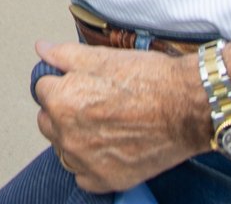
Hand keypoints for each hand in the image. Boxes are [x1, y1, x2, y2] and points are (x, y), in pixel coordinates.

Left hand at [31, 40, 209, 192]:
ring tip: (102, 124)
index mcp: (62, 101)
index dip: (61, 82)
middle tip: (92, 102)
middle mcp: (68, 135)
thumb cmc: (150, 80)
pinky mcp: (107, 179)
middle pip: (48, 121)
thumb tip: (42, 50)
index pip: (42, 90)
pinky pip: (82, 175)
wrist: (188, 107)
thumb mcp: (102, 57)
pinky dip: (90, 164)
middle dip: (62, 110)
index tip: (79, 83)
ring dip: (73, 138)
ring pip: (63, 149)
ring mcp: (86, 161)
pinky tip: (107, 147)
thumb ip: (64, 55)